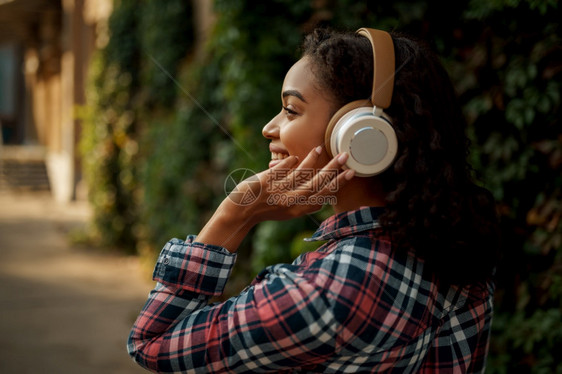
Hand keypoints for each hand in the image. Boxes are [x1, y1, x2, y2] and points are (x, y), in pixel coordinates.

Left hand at [196, 146, 353, 251]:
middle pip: (316, 184)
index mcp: (298, 210)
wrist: (240, 212)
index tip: (350, 172)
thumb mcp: (288, 211)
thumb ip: (303, 202)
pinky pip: (282, 169)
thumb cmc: (266, 209)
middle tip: (344, 156)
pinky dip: (289, 162)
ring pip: (300, 174)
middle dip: (332, 169)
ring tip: (320, 148)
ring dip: (312, 160)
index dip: (338, 184)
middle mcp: (290, 202)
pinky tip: (295, 156)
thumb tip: (320, 191)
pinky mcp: (266, 182)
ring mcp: (278, 192)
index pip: (323, 196)